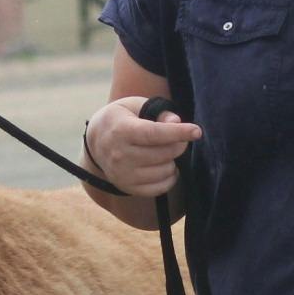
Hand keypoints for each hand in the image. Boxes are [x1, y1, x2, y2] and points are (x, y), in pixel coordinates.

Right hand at [86, 97, 201, 196]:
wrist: (96, 141)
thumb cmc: (122, 119)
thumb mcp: (136, 106)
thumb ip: (158, 111)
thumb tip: (175, 122)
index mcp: (121, 131)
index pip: (154, 134)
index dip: (178, 132)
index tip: (197, 131)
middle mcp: (119, 155)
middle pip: (164, 153)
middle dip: (179, 144)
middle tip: (178, 138)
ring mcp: (122, 174)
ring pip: (165, 171)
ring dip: (173, 161)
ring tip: (166, 151)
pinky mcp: (127, 188)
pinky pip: (160, 188)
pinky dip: (169, 177)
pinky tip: (166, 165)